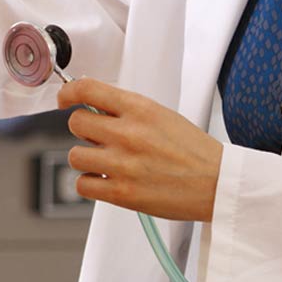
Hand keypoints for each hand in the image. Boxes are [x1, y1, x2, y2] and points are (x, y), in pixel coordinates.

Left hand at [56, 77, 221, 221]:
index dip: (68, 92)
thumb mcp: (160, 114)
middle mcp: (127, 133)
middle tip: (100, 137)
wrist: (215, 183)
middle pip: (76, 123)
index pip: (87, 89)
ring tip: (107, 161)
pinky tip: (108, 180)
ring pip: (75, 155)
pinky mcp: (122, 193)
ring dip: (87, 158)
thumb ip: (126, 109)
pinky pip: (83, 184)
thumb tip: (93, 107)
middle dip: (84, 129)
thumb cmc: (191, 149)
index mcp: (139, 108)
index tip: (65, 99)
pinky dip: (92, 183)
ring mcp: (122, 164)